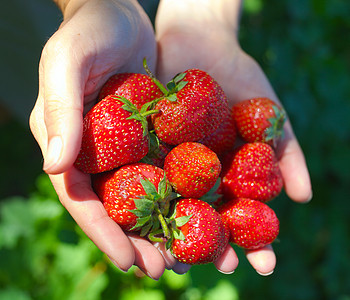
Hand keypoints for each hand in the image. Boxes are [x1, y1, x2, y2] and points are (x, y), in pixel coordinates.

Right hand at [30, 0, 176, 279]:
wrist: (117, 11)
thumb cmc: (88, 31)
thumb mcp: (67, 62)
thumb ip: (60, 110)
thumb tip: (53, 166)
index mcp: (67, 142)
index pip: (82, 198)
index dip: (103, 232)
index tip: (128, 261)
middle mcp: (93, 152)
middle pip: (114, 207)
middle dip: (136, 241)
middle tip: (162, 271)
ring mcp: (123, 146)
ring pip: (141, 196)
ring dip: (160, 228)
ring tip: (184, 259)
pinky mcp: (149, 136)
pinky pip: (164, 170)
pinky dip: (177, 196)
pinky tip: (196, 215)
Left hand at [155, 0, 311, 274]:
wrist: (198, 39)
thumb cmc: (239, 75)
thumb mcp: (270, 113)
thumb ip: (287, 152)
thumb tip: (304, 199)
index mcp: (228, 172)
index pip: (244, 215)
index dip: (255, 241)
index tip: (264, 265)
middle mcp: (196, 175)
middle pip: (207, 218)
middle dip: (214, 245)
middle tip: (220, 268)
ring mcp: (167, 163)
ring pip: (170, 207)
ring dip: (174, 236)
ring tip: (177, 262)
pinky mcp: (141, 148)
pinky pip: (138, 177)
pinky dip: (140, 200)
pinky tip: (142, 223)